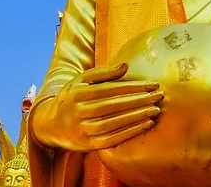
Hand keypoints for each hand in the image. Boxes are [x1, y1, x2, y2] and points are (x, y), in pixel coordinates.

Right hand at [31, 63, 162, 150]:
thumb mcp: (81, 81)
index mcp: (78, 93)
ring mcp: (84, 130)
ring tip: (155, 109)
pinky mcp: (89, 145)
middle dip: (139, 100)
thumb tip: (125, 66)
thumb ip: (103, 73)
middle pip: (114, 105)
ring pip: (115, 123)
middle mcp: (79, 112)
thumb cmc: (72, 98)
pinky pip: (113, 139)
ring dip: (137, 116)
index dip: (133, 87)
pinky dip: (131, 132)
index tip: (152, 84)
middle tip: (159, 96)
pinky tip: (145, 124)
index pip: (110, 89)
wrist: (51, 126)